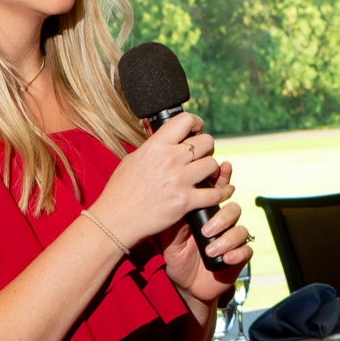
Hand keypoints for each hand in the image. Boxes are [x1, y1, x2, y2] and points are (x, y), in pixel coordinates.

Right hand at [89, 111, 231, 245]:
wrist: (115, 220)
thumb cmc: (121, 190)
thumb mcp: (133, 159)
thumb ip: (153, 146)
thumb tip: (165, 133)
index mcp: (156, 146)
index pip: (185, 120)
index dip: (196, 122)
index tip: (197, 129)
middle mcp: (169, 160)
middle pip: (206, 142)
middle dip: (207, 147)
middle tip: (202, 155)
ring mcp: (179, 181)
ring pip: (213, 165)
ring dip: (212, 169)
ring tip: (207, 174)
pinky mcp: (185, 202)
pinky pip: (215, 193)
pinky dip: (223, 192)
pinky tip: (224, 191)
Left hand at [161, 159, 252, 302]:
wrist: (185, 285)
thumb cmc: (177, 257)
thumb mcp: (170, 237)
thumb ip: (176, 217)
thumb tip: (178, 195)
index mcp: (207, 215)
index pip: (218, 192)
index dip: (224, 178)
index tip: (224, 166)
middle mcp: (222, 224)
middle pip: (233, 209)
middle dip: (222, 217)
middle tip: (206, 230)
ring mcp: (232, 240)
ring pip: (240, 230)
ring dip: (226, 239)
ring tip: (210, 250)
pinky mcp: (239, 258)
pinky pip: (246, 250)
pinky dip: (236, 253)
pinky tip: (226, 258)